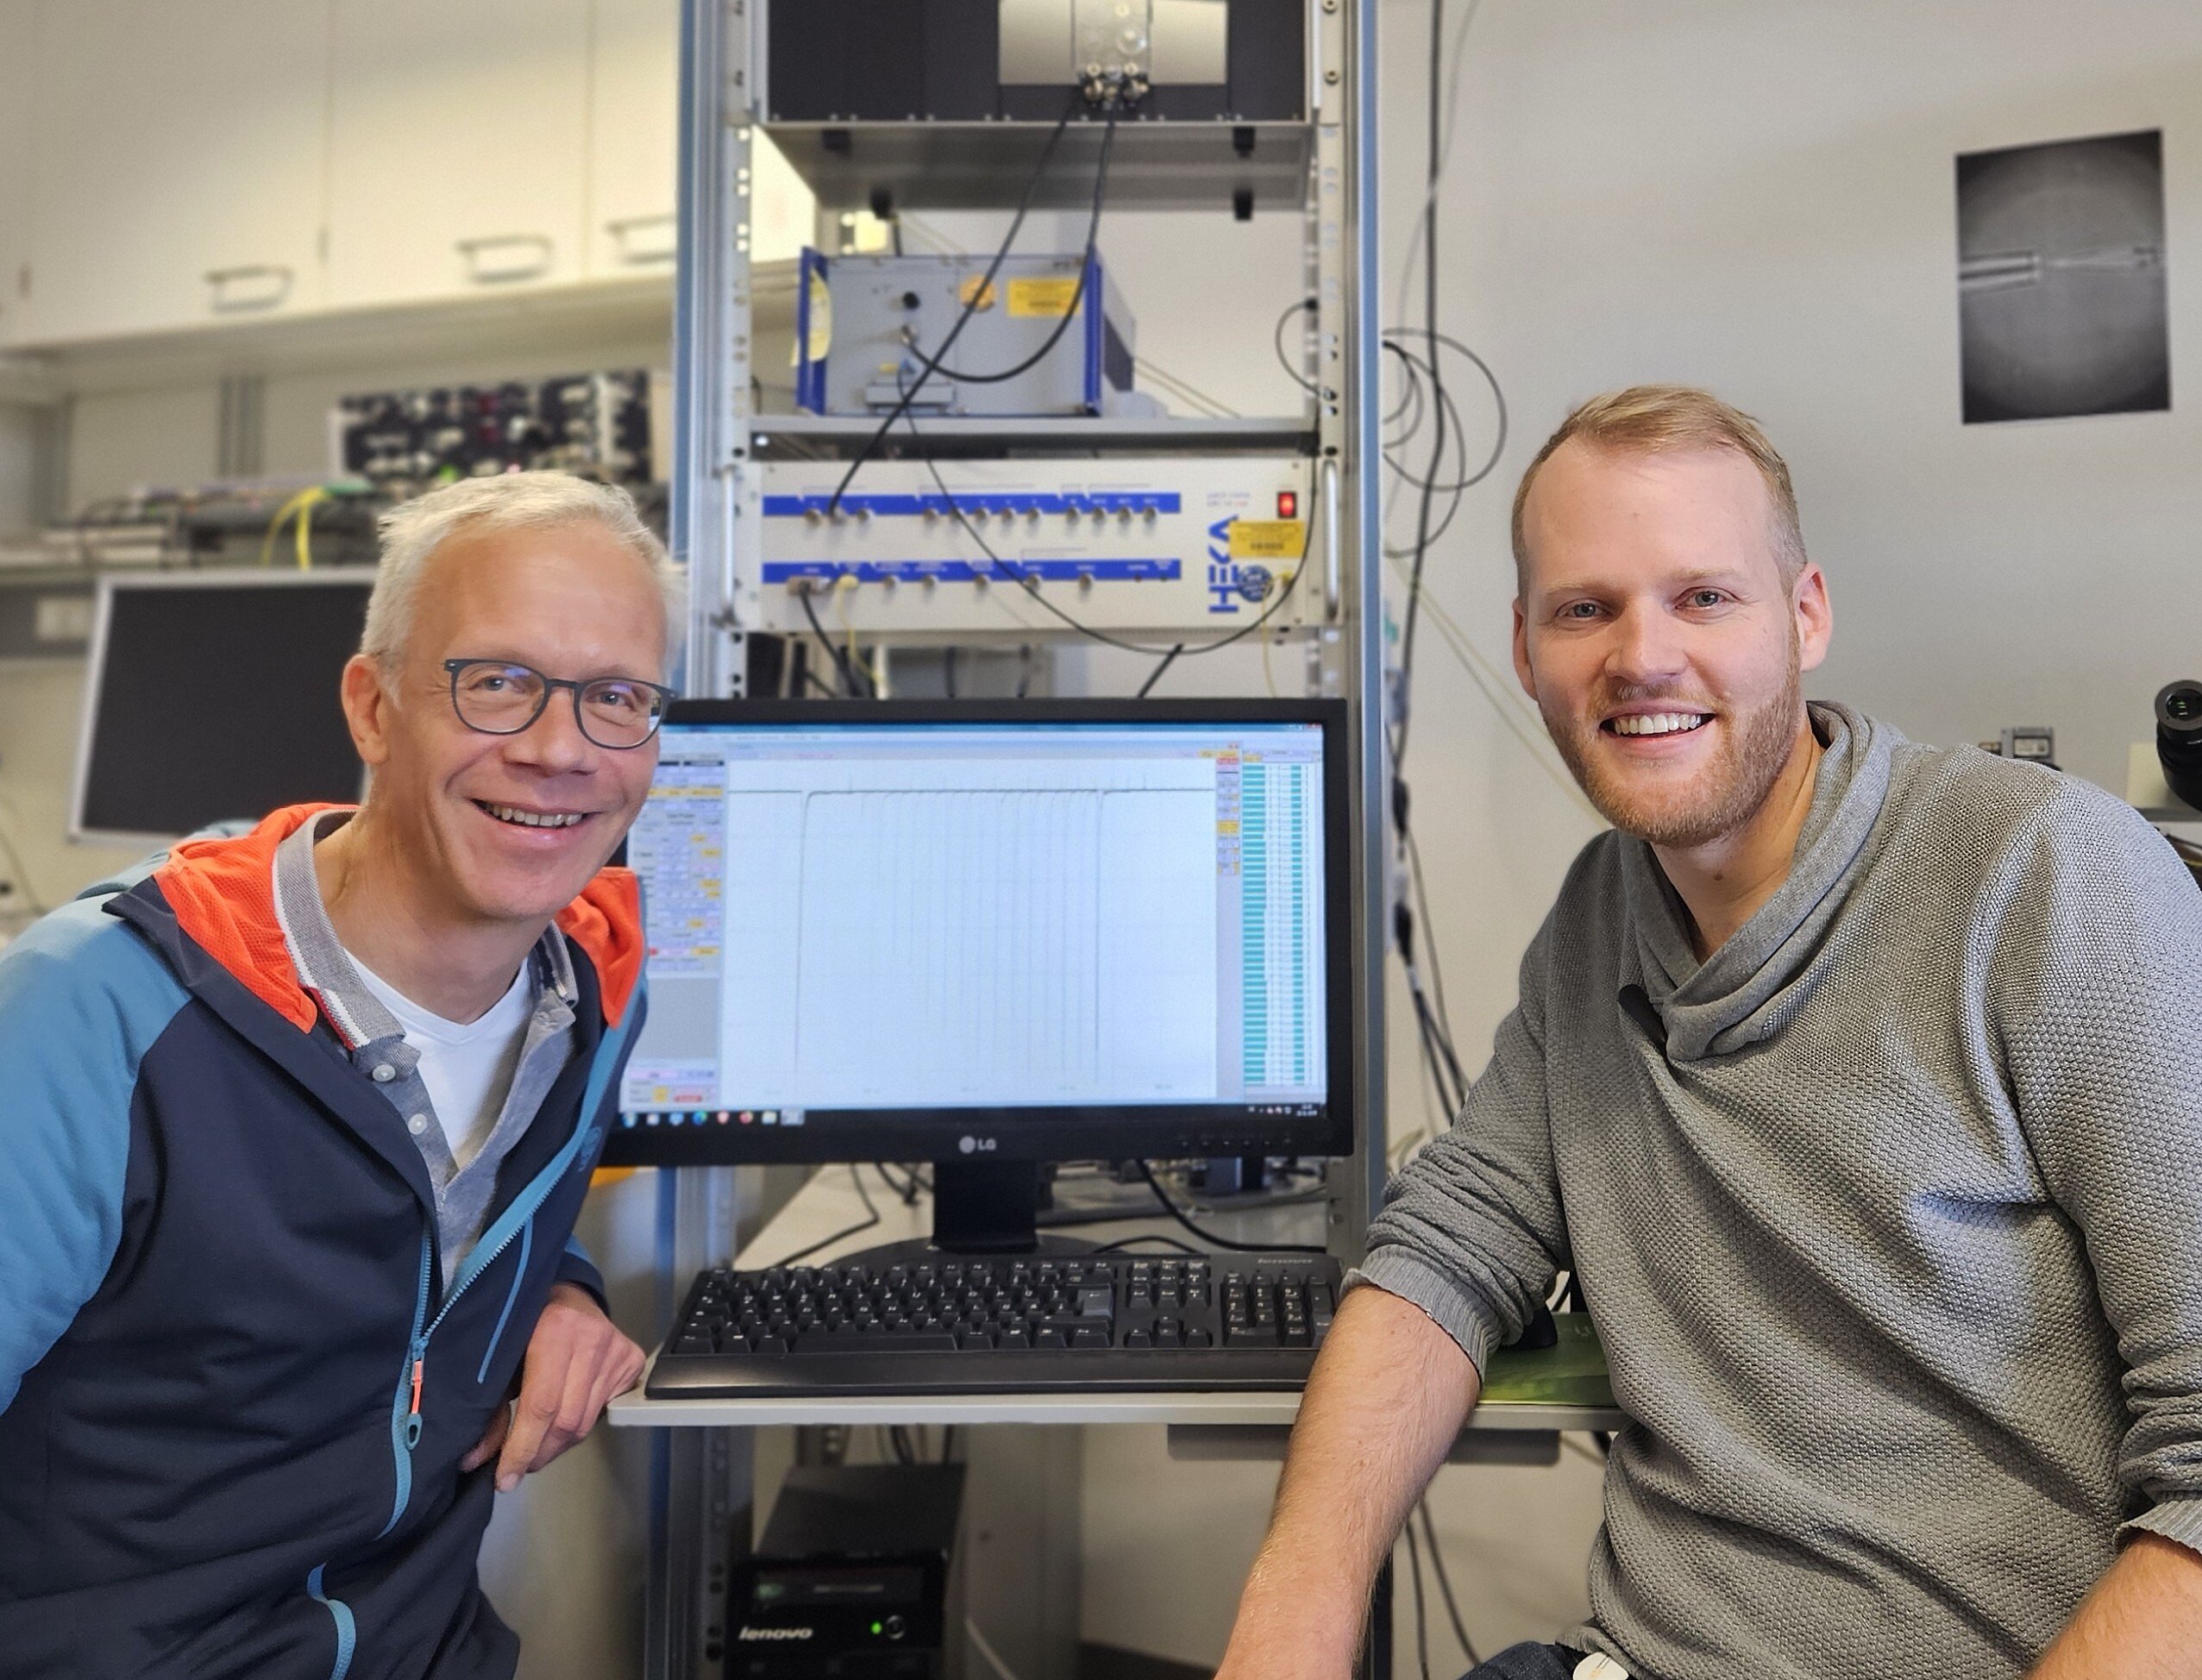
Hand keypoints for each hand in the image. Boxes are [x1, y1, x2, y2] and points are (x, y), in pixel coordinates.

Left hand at [459, 1282, 645, 1491]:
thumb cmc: (524, 1324)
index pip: (541, 1405)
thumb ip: (491, 1410)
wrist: (565, 1290)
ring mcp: (618, 1349)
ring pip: (586, 1422)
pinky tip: (561, 1421)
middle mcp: (594, 1338)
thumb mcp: (501, 1360)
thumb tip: (475, 1462)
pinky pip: (603, 1411)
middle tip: (518, 1468)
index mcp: (555, 1330)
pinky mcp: (633, 1359)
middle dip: (539, 1453)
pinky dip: (578, 1426)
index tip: (504, 1479)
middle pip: (568, 1421)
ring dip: (557, 1445)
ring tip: (536, 1449)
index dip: (522, 1448)